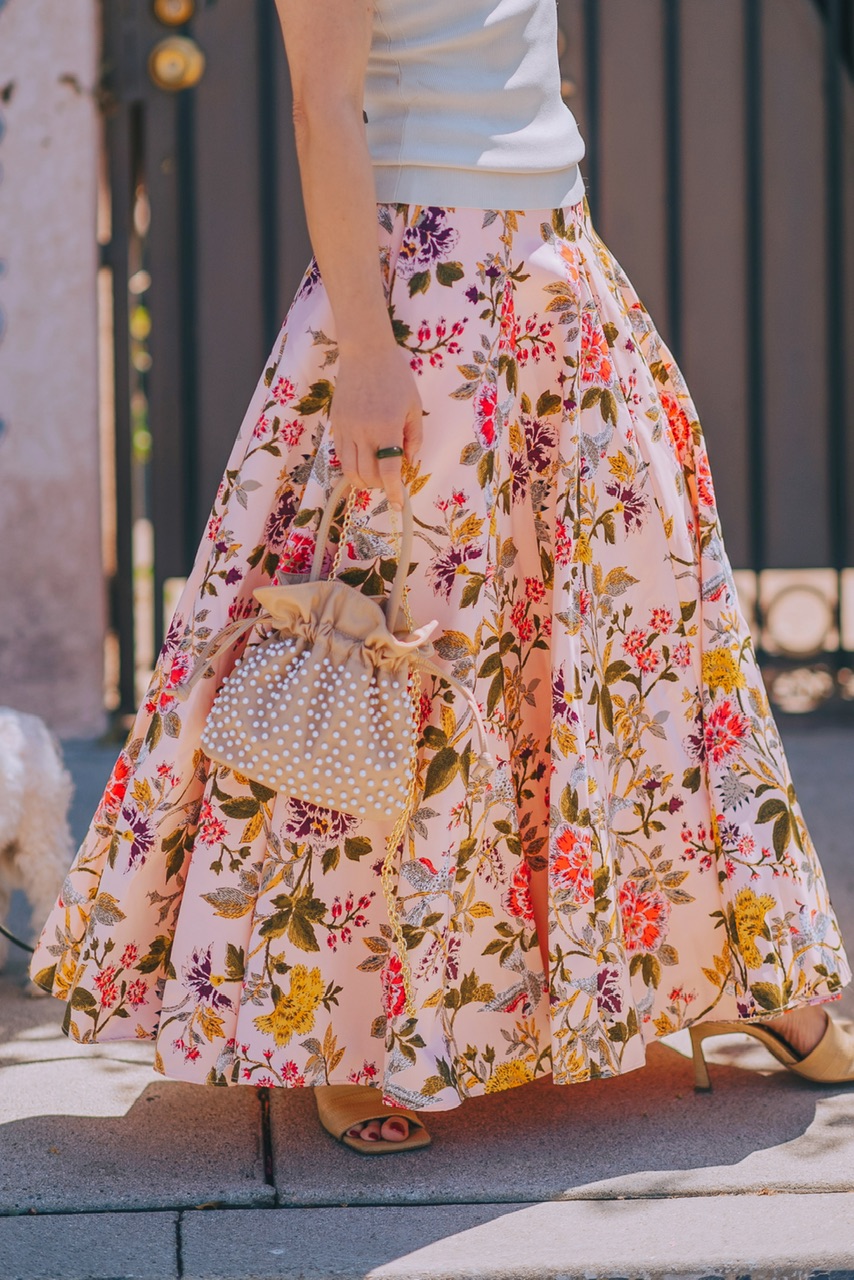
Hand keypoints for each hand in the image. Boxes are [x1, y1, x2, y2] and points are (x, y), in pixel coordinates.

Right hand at [331, 340, 422, 509]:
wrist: (365, 353)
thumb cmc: (395, 377)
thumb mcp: (414, 406)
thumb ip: (414, 436)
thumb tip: (408, 460)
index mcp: (386, 428)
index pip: (388, 471)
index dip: (393, 492)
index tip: (398, 505)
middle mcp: (363, 432)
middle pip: (367, 475)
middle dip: (379, 486)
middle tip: (390, 482)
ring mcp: (346, 429)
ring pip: (349, 470)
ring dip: (363, 480)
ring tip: (374, 477)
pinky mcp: (336, 425)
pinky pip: (340, 455)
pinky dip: (351, 465)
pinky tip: (361, 462)